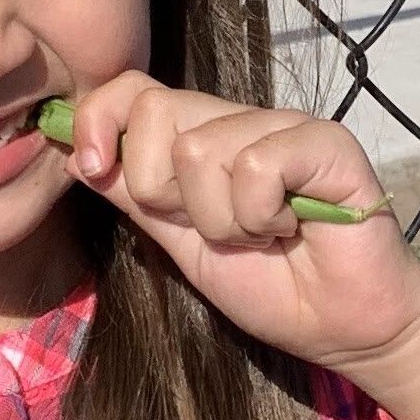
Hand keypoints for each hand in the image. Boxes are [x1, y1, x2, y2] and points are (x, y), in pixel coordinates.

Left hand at [60, 72, 419, 419]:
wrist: (345, 328)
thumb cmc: (274, 288)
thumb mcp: (181, 242)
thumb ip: (136, 195)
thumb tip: (74, 150)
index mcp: (205, 137)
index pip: (133, 91)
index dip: (100, 119)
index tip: (92, 167)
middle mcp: (242, 121)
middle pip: (158, 113)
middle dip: (166, 192)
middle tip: (216, 229)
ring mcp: (286, 127)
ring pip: (202, 151)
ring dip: (222, 220)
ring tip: (263, 236)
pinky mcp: (326, 142)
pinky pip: (256, 165)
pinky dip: (263, 214)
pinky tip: (292, 228)